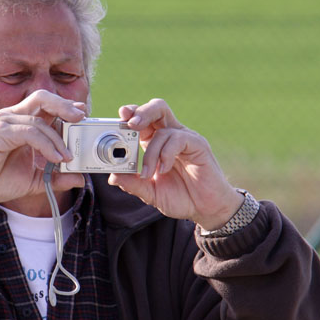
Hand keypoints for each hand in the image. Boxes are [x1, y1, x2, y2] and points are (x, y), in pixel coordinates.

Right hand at [0, 90, 86, 203]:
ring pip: (39, 120)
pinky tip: (54, 158)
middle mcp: (12, 117)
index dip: (65, 106)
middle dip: (64, 105)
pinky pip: (29, 132)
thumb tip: (80, 179)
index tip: (82, 114)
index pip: (46, 105)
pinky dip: (45, 145)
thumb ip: (56, 177)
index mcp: (20, 122)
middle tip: (81, 117)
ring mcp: (4, 122)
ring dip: (57, 139)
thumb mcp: (34, 180)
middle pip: (42, 97)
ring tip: (67, 158)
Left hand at [108, 99, 243, 230]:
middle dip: (140, 111)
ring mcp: (185, 139)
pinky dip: (166, 154)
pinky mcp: (197, 144)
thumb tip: (113, 177)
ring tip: (148, 173)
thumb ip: (133, 185)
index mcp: (157, 143)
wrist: (206, 209)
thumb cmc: (181, 198)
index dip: (131, 115)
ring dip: (151, 151)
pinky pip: (178, 139)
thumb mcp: (151, 193)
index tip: (119, 118)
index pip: (142, 120)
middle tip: (129, 123)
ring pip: (164, 126)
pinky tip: (164, 170)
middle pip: (156, 109)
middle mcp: (170, 136)